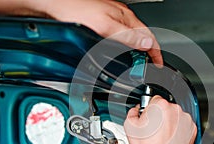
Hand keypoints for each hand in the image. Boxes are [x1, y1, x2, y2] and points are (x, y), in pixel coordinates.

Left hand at [0, 0, 162, 64]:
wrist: (55, 6)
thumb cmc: (75, 11)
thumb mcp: (105, 26)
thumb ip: (127, 36)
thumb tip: (146, 44)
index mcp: (126, 17)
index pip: (149, 37)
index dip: (156, 53)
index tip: (158, 64)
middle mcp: (122, 18)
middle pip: (142, 38)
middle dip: (148, 53)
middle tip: (147, 67)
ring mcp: (114, 20)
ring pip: (132, 38)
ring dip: (137, 51)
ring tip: (137, 63)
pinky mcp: (105, 23)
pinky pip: (122, 37)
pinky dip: (126, 47)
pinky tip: (121, 53)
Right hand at [124, 95, 196, 143]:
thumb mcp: (130, 127)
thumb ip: (132, 112)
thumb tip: (136, 110)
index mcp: (160, 105)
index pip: (154, 99)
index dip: (150, 109)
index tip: (149, 117)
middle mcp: (175, 109)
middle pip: (166, 108)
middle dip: (160, 116)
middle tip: (155, 129)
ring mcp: (185, 119)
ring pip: (176, 116)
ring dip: (171, 122)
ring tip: (163, 136)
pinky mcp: (192, 129)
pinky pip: (184, 126)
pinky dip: (179, 130)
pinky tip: (171, 139)